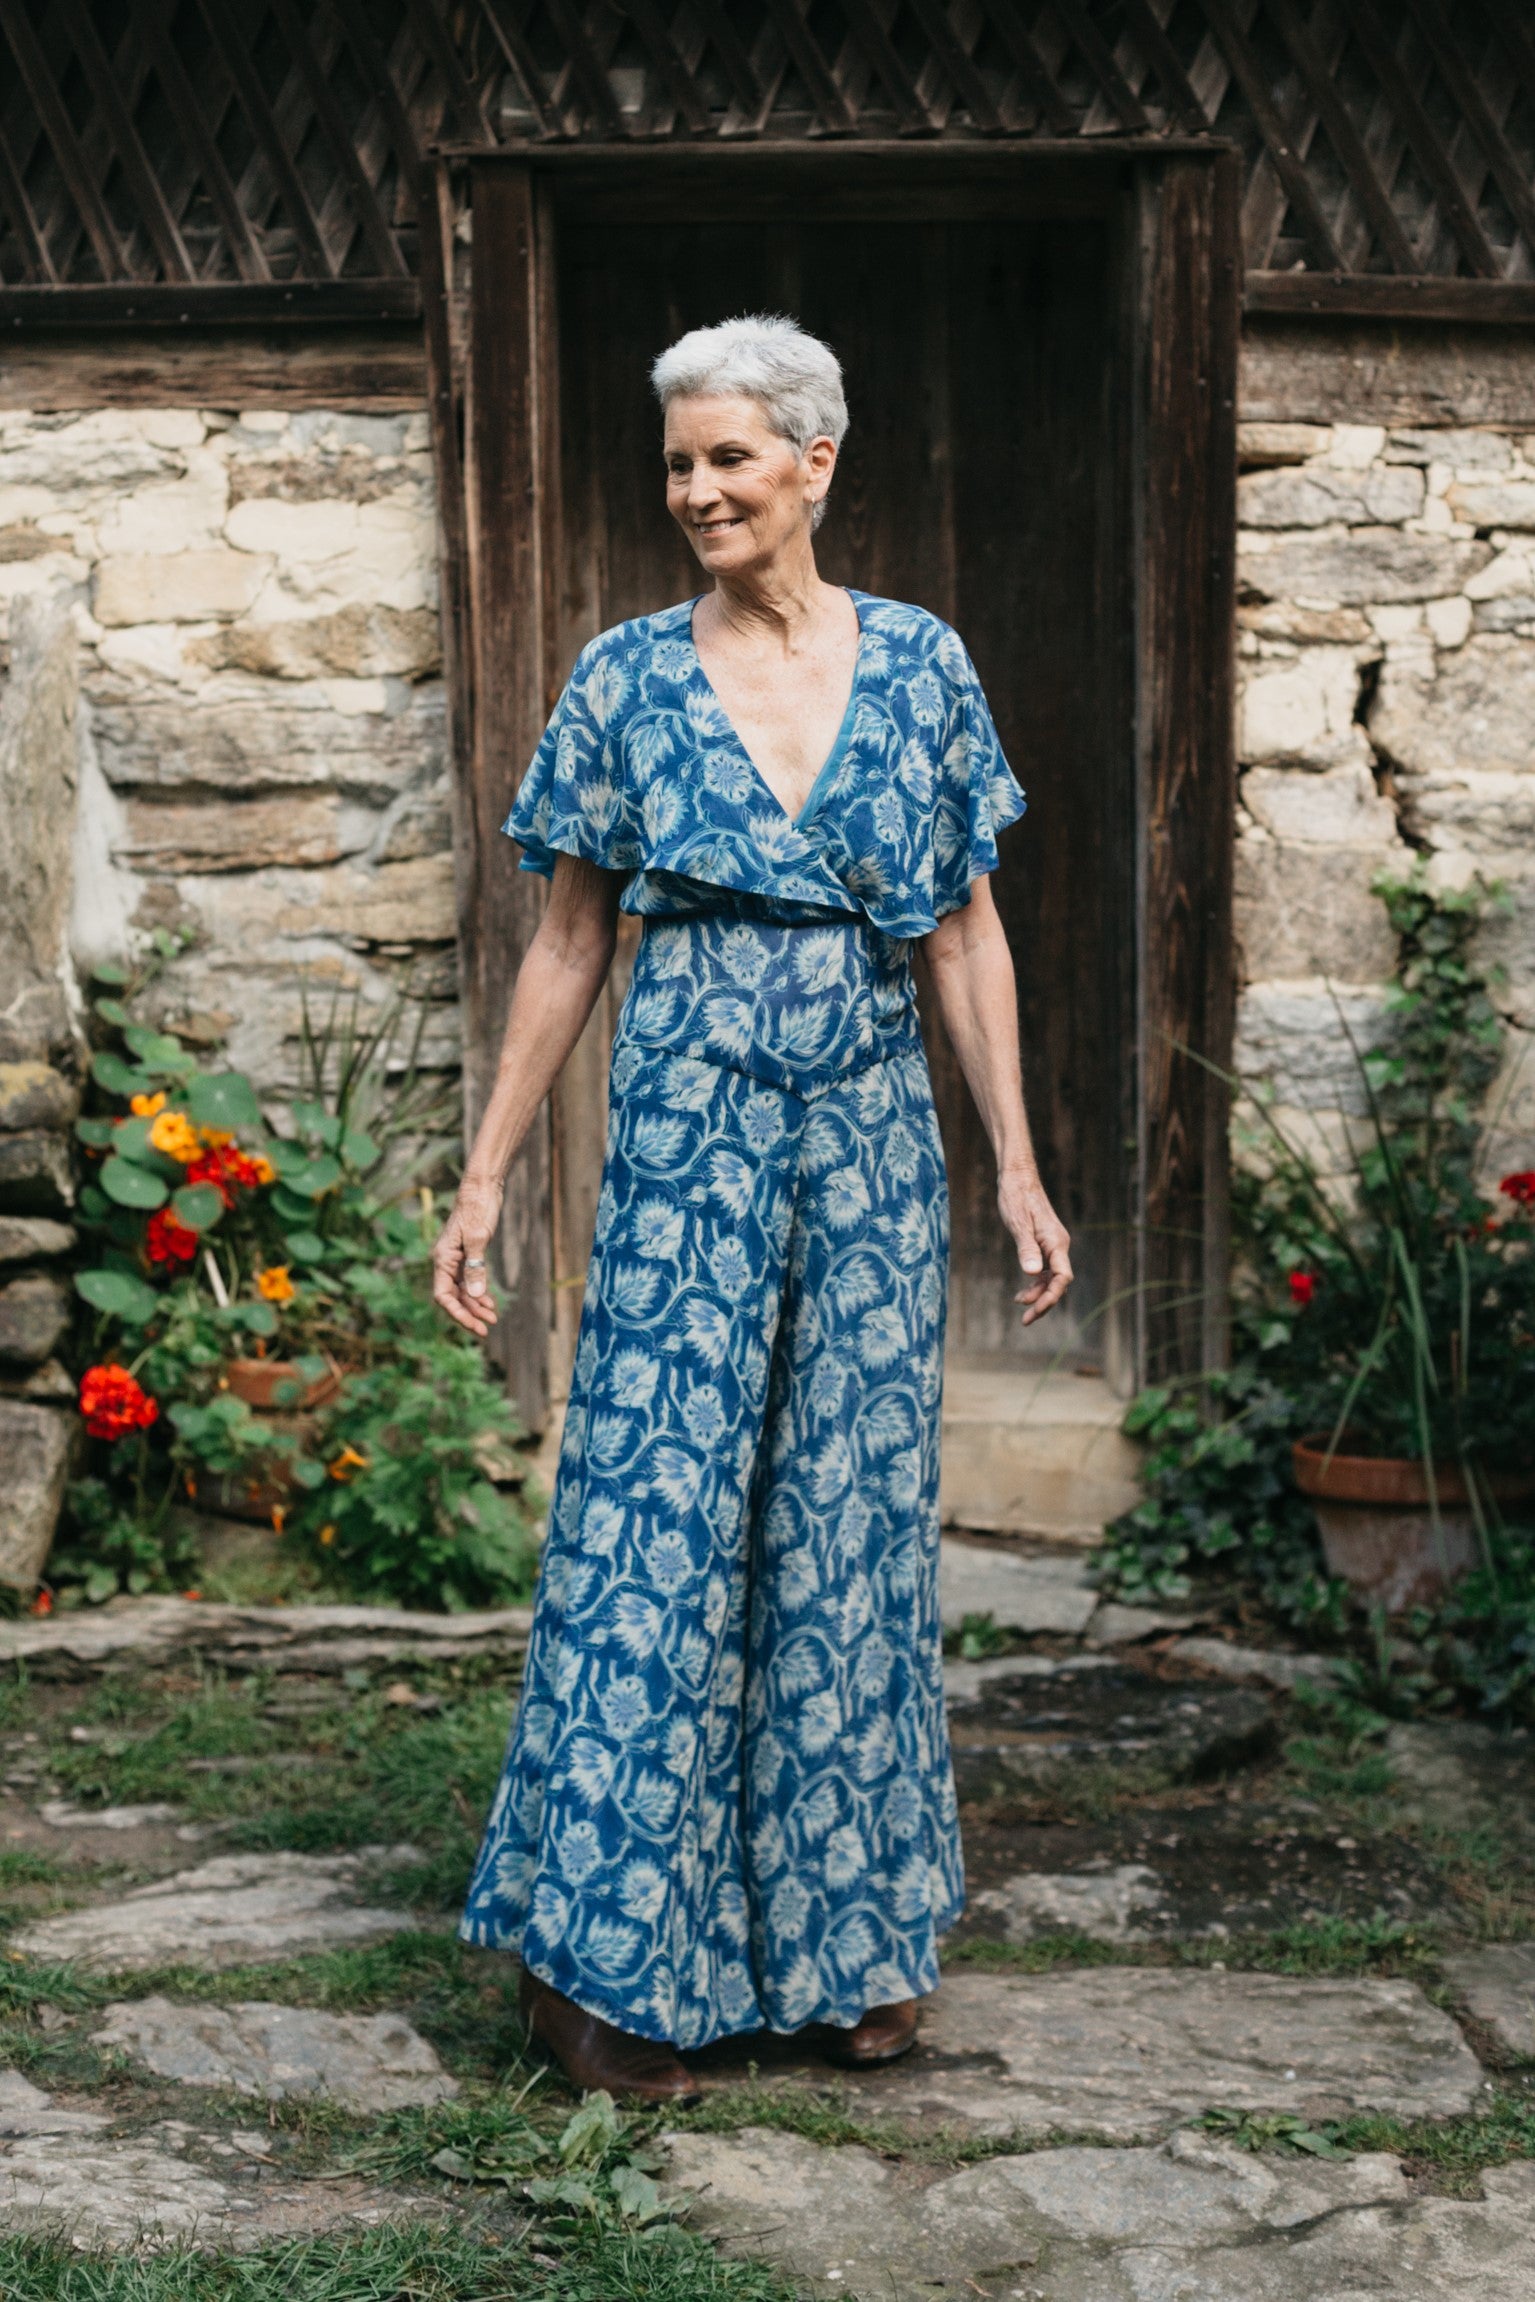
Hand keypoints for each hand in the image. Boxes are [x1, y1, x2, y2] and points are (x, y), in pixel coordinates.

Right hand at [432, 1174, 502, 1337]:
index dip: (458, 1313)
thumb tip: (475, 1296)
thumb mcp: (477, 1238)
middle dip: (469, 1313)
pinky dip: (479, 1293)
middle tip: (487, 1328)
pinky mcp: (467, 1254)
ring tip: (493, 1317)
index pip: (443, 1296)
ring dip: (475, 1305)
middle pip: (453, 1297)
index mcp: (442, 1258)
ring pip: (462, 1290)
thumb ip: (475, 1267)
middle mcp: (446, 1261)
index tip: (475, 1325)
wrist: (482, 1188)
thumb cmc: (477, 1209)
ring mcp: (456, 1259)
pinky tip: (490, 1303)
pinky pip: (469, 1280)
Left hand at [999, 1170, 1071, 1326]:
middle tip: (1026, 1320)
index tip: (1033, 1311)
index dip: (1050, 1297)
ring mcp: (1052, 1244)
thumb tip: (1033, 1274)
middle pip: (1058, 1282)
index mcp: (1056, 1242)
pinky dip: (1035, 1282)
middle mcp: (1058, 1245)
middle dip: (1043, 1302)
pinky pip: (1045, 1269)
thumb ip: (1026, 1248)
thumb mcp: (1018, 1223)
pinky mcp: (1043, 1242)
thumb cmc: (1016, 1197)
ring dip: (1038, 1293)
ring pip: (1051, 1277)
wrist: (1017, 1177)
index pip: (1062, 1278)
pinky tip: (1023, 1291)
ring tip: (1020, 1304)